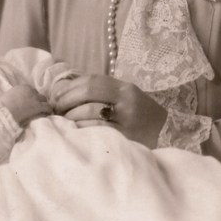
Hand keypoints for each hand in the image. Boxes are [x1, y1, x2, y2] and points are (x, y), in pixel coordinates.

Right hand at [0, 85, 51, 126]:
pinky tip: (48, 114)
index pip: (30, 90)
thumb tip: (15, 101)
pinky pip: (47, 107)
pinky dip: (48, 111)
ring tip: (44, 111)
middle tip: (37, 108)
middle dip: (38, 101)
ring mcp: (35, 98)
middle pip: (38, 94)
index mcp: (21, 87)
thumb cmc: (2, 108)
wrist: (3, 113)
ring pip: (44, 100)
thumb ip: (14, 97)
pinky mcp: (38, 106)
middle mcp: (29, 90)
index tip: (30, 103)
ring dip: (44, 105)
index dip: (31, 97)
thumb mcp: (7, 97)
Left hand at [52, 74, 166, 148]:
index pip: (92, 81)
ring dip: (69, 116)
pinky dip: (79, 129)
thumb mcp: (124, 99)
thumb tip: (63, 90)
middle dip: (66, 100)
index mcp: (125, 89)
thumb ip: (100, 93)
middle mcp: (127, 102)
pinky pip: (95, 130)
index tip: (55, 95)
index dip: (70, 87)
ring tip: (62, 121)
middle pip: (88, 93)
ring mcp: (126, 122)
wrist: (166, 137)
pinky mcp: (124, 139)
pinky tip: (74, 131)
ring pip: (89, 112)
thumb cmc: (138, 118)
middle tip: (55, 108)